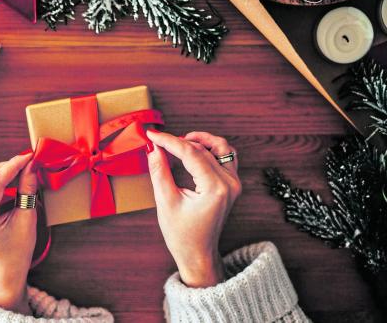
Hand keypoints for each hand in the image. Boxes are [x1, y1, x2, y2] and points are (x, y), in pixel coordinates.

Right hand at [146, 130, 241, 287]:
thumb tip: (154, 149)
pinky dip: (210, 149)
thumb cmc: (182, 234)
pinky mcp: (232, 184)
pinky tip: (194, 150)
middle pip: (203, 149)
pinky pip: (226, 156)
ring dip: (200, 141)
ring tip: (179, 142)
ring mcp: (234, 183)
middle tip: (158, 142)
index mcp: (215, 188)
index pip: (191, 153)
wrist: (198, 253)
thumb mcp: (165, 202)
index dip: (169, 141)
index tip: (152, 135)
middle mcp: (229, 183)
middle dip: (179, 142)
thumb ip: (160, 171)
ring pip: (220, 147)